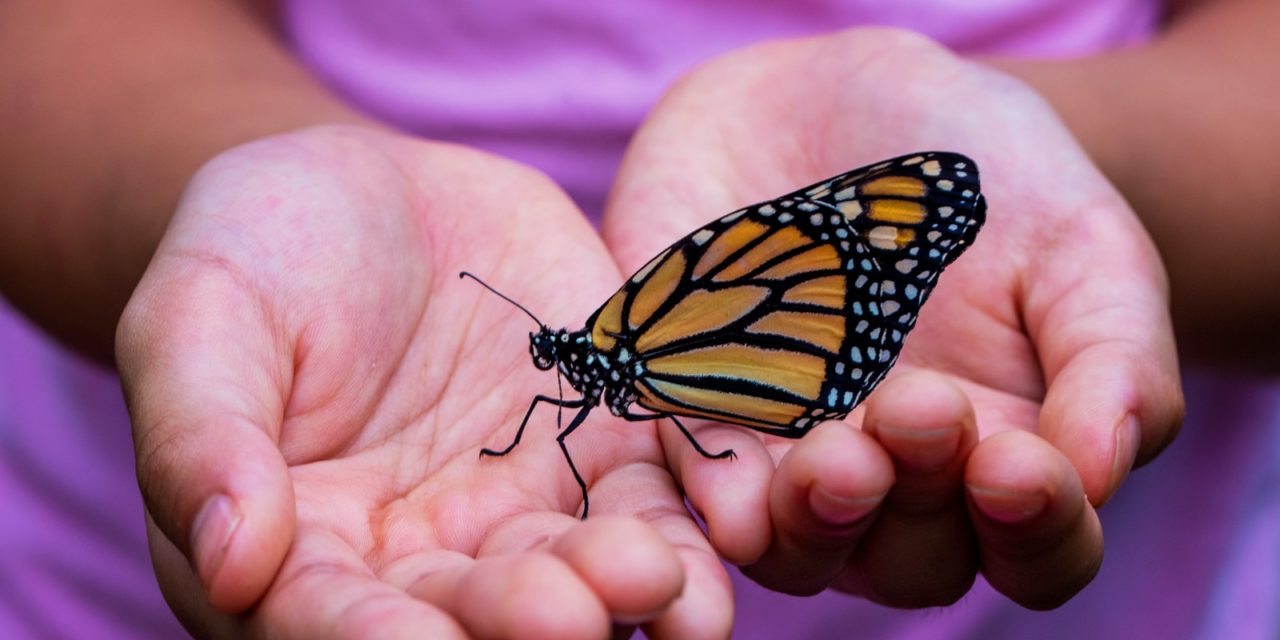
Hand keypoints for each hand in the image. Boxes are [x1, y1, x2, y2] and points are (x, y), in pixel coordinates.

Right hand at [117, 126, 731, 637]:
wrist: (369, 192)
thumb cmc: (255, 253)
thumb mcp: (198, 319)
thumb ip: (203, 436)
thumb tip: (227, 561)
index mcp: (302, 552)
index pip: (329, 621)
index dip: (371, 638)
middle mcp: (421, 558)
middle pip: (473, 614)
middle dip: (524, 622)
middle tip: (571, 617)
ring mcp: (522, 508)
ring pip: (577, 572)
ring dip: (624, 589)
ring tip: (662, 579)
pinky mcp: (604, 448)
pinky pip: (653, 493)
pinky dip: (690, 517)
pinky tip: (725, 531)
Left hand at [603, 28, 1182, 608]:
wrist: (846, 99)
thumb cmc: (992, 181)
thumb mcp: (1082, 246)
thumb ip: (1113, 359)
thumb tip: (1101, 474)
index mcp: (1005, 458)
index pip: (1038, 550)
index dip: (1037, 531)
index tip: (1019, 465)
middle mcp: (895, 483)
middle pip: (911, 562)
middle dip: (916, 504)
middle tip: (917, 407)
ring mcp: (788, 457)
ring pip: (796, 547)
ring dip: (815, 522)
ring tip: (834, 459)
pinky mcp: (693, 411)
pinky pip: (693, 477)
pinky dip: (711, 493)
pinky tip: (730, 495)